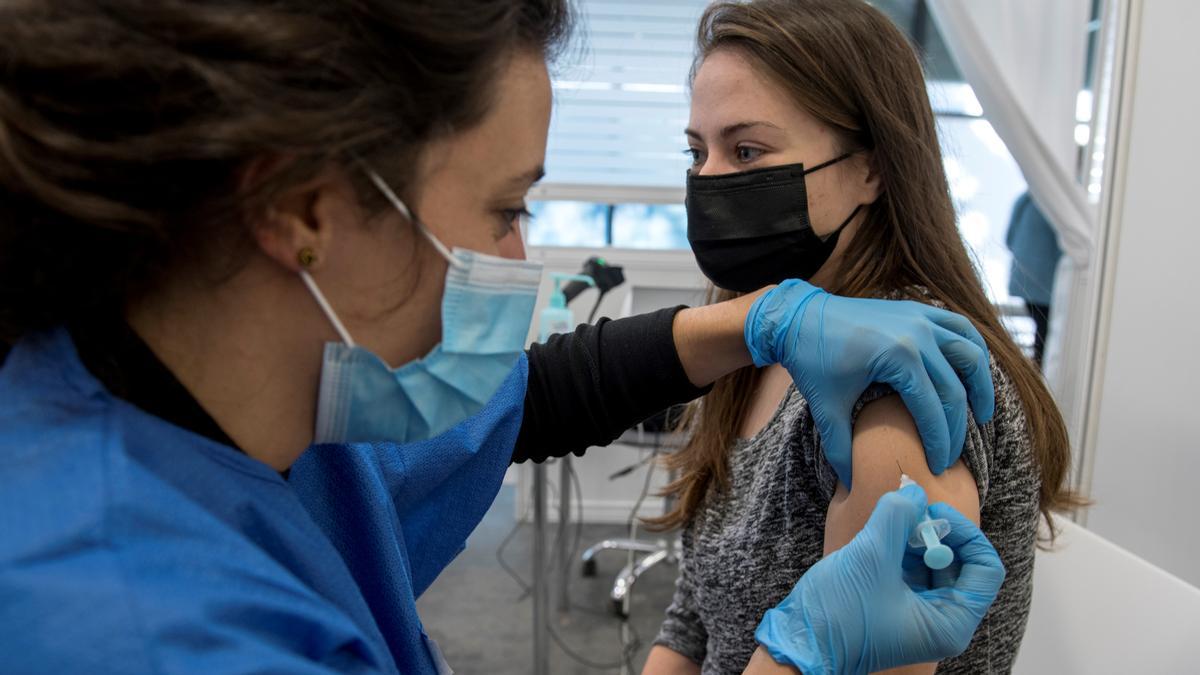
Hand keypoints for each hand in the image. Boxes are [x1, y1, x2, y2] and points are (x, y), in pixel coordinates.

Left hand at [743, 280, 994, 486]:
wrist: (799, 317)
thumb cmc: (811, 362)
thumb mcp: (825, 408)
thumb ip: (840, 449)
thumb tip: (853, 486)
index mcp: (898, 356)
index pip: (933, 410)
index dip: (939, 443)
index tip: (938, 467)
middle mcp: (918, 333)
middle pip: (955, 390)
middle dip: (957, 428)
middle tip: (952, 455)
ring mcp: (921, 317)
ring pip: (971, 354)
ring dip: (981, 386)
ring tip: (982, 416)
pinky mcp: (919, 309)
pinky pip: (960, 328)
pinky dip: (973, 350)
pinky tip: (973, 375)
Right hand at [754, 484, 1005, 674]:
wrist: (799, 643)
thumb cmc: (838, 615)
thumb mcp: (871, 557)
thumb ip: (897, 517)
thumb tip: (914, 492)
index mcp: (950, 623)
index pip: (985, 570)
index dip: (965, 533)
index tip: (933, 512)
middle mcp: (941, 622)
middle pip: (961, 564)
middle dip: (937, 533)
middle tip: (908, 512)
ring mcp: (919, 615)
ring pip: (934, 564)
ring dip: (916, 538)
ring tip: (889, 523)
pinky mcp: (897, 606)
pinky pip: (913, 570)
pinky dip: (901, 549)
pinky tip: (880, 536)